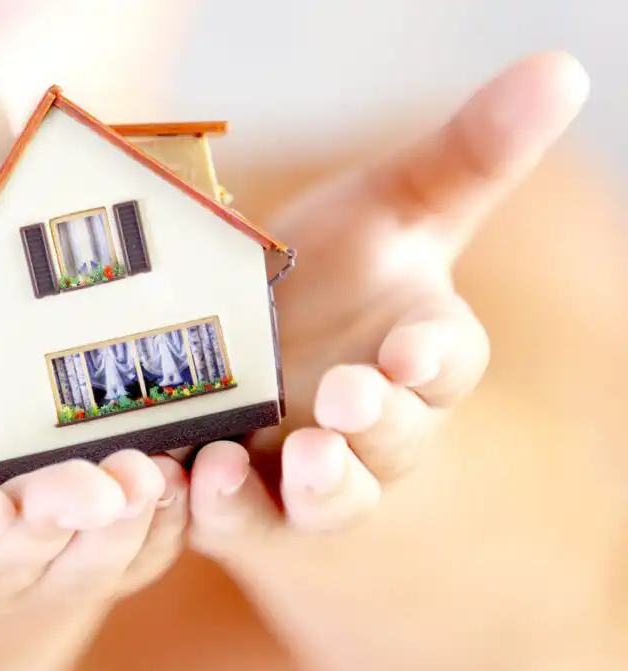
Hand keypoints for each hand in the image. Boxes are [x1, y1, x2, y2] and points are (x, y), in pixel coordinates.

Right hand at [0, 337, 187, 616]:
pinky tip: (196, 467)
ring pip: (99, 550)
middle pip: (25, 546)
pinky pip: (150, 537)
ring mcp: (55, 554)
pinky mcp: (112, 540)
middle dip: (59, 520)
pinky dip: (174, 510)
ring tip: (156, 474)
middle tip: (97, 485)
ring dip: (131, 521)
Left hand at [187, 52, 590, 670]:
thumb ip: (465, 156)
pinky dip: (223, 505)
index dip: (433, 359)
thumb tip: (562, 67)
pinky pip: (237, 518)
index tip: (412, 349)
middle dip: (381, 421)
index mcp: (417, 354)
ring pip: (331, 496)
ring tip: (302, 454)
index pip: (444, 362)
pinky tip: (193, 477)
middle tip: (355, 397)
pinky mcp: (241, 501)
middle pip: (394, 437)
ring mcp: (306, 469)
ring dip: (322, 482)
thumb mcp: (389, 208)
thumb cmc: (333, 272)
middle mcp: (372, 423)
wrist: (246, 340)